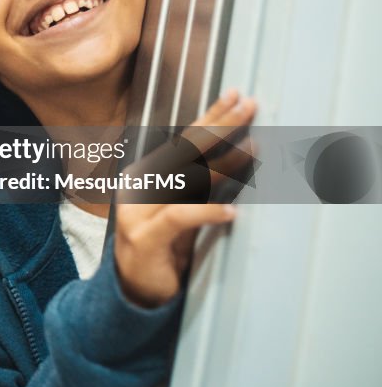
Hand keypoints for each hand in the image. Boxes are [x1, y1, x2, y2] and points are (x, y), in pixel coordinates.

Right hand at [114, 89, 256, 306]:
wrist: (134, 289)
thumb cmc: (164, 246)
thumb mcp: (184, 208)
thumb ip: (201, 184)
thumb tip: (238, 154)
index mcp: (149, 174)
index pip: (185, 140)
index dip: (211, 117)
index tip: (236, 97)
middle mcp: (141, 185)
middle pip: (186, 149)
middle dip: (219, 124)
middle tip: (248, 105)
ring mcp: (139, 210)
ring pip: (187, 179)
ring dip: (224, 164)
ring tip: (252, 148)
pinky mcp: (146, 237)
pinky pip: (180, 218)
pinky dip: (207, 213)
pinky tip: (231, 212)